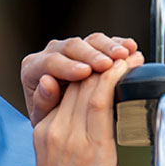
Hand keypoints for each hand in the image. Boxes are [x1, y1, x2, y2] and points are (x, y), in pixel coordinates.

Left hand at [21, 34, 138, 125]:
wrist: (63, 124)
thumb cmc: (50, 122)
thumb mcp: (43, 118)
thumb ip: (42, 101)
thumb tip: (47, 82)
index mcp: (33, 68)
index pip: (50, 62)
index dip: (68, 66)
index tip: (85, 72)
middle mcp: (52, 53)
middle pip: (72, 46)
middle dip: (91, 54)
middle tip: (107, 64)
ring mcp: (73, 49)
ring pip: (91, 41)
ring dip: (109, 47)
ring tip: (124, 55)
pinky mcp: (92, 49)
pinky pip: (106, 43)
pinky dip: (119, 44)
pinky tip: (131, 48)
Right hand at [31, 55, 140, 165]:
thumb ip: (74, 141)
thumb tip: (103, 127)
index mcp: (44, 131)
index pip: (66, 89)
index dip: (89, 70)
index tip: (110, 62)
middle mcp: (54, 128)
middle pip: (77, 81)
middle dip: (103, 61)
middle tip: (127, 49)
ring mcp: (70, 136)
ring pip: (90, 84)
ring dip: (115, 64)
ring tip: (133, 54)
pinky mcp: (90, 147)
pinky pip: (102, 100)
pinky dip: (118, 78)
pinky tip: (131, 68)